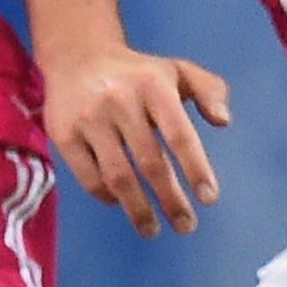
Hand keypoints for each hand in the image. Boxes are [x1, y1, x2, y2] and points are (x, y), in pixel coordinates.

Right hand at [43, 41, 231, 237]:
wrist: (77, 56)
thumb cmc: (137, 73)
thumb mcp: (177, 71)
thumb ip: (210, 90)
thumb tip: (223, 121)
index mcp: (153, 85)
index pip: (179, 135)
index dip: (196, 170)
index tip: (209, 199)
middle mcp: (120, 100)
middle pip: (150, 163)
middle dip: (171, 200)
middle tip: (186, 226)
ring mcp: (89, 119)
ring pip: (118, 176)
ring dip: (139, 210)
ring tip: (152, 229)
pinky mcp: (63, 134)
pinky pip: (89, 177)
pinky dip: (107, 196)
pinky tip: (120, 203)